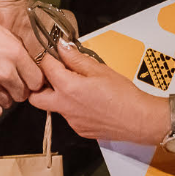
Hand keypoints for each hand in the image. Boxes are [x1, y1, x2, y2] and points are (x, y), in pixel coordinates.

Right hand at [0, 11, 42, 119]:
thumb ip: (14, 46)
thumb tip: (26, 59)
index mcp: (14, 52)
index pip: (37, 80)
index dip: (31, 80)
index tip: (24, 79)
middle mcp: (5, 71)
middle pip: (24, 93)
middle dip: (16, 88)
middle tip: (3, 81)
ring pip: (8, 103)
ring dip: (1, 96)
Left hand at [30, 42, 163, 143]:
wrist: (139, 120)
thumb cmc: (123, 94)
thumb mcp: (99, 69)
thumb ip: (76, 58)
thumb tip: (61, 47)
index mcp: (67, 88)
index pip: (45, 68)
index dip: (46, 57)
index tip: (51, 52)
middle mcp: (64, 107)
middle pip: (35, 97)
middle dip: (39, 84)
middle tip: (52, 74)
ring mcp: (71, 121)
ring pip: (53, 107)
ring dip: (57, 95)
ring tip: (76, 85)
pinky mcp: (80, 129)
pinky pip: (68, 116)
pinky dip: (72, 106)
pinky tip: (88, 100)